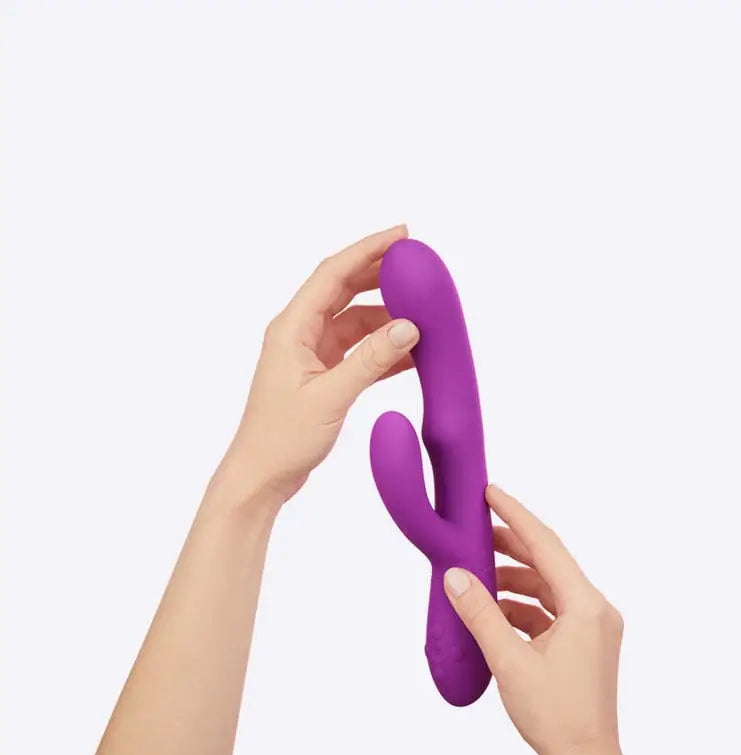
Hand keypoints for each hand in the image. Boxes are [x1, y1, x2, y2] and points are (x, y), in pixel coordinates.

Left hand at [208, 225, 418, 510]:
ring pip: (355, 321)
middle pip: (344, 290)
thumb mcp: (330, 397)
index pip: (333, 274)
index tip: (401, 236)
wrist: (262, 476)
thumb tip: (408, 328)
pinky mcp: (323, 375)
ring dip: (387, 317)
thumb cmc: (281, 438)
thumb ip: (370, 361)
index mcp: (292, 328)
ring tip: (422, 314)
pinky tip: (410, 353)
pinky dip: (383, 349)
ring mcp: (312, 354)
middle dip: (380, 275)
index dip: (367, 250)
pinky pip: (359, 350)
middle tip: (418, 266)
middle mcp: (300, 334)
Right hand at [443, 484, 624, 754]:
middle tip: (477, 529)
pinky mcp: (583, 642)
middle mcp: (594, 610)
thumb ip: (480, 614)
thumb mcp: (510, 662)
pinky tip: (494, 610)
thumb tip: (456, 577)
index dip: (515, 515)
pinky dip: (521, 604)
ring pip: (547, 585)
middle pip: (548, 561)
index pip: (547, 545)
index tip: (491, 493)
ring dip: (513, 578)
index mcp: (585, 607)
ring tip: (479, 574)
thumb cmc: (558, 718)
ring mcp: (591, 626)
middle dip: (511, 544)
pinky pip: (549, 609)